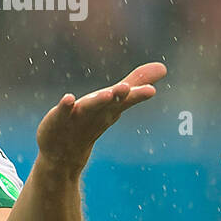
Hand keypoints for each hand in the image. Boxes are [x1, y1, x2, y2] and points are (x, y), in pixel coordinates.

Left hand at [36, 62, 166, 170]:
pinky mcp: (57, 120)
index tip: (151, 90)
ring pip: (88, 108)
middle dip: (118, 97)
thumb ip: (135, 83)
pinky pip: (61, 113)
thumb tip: (163, 67)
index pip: (125, 100)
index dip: (136, 95)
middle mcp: (95, 113)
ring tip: (107, 93)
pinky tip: (67, 97)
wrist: (63, 154)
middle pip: (109, 104)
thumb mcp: (112, 102)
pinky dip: (65, 106)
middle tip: (127, 88)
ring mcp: (76, 118)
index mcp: (110, 108)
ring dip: (97, 101)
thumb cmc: (91, 122)